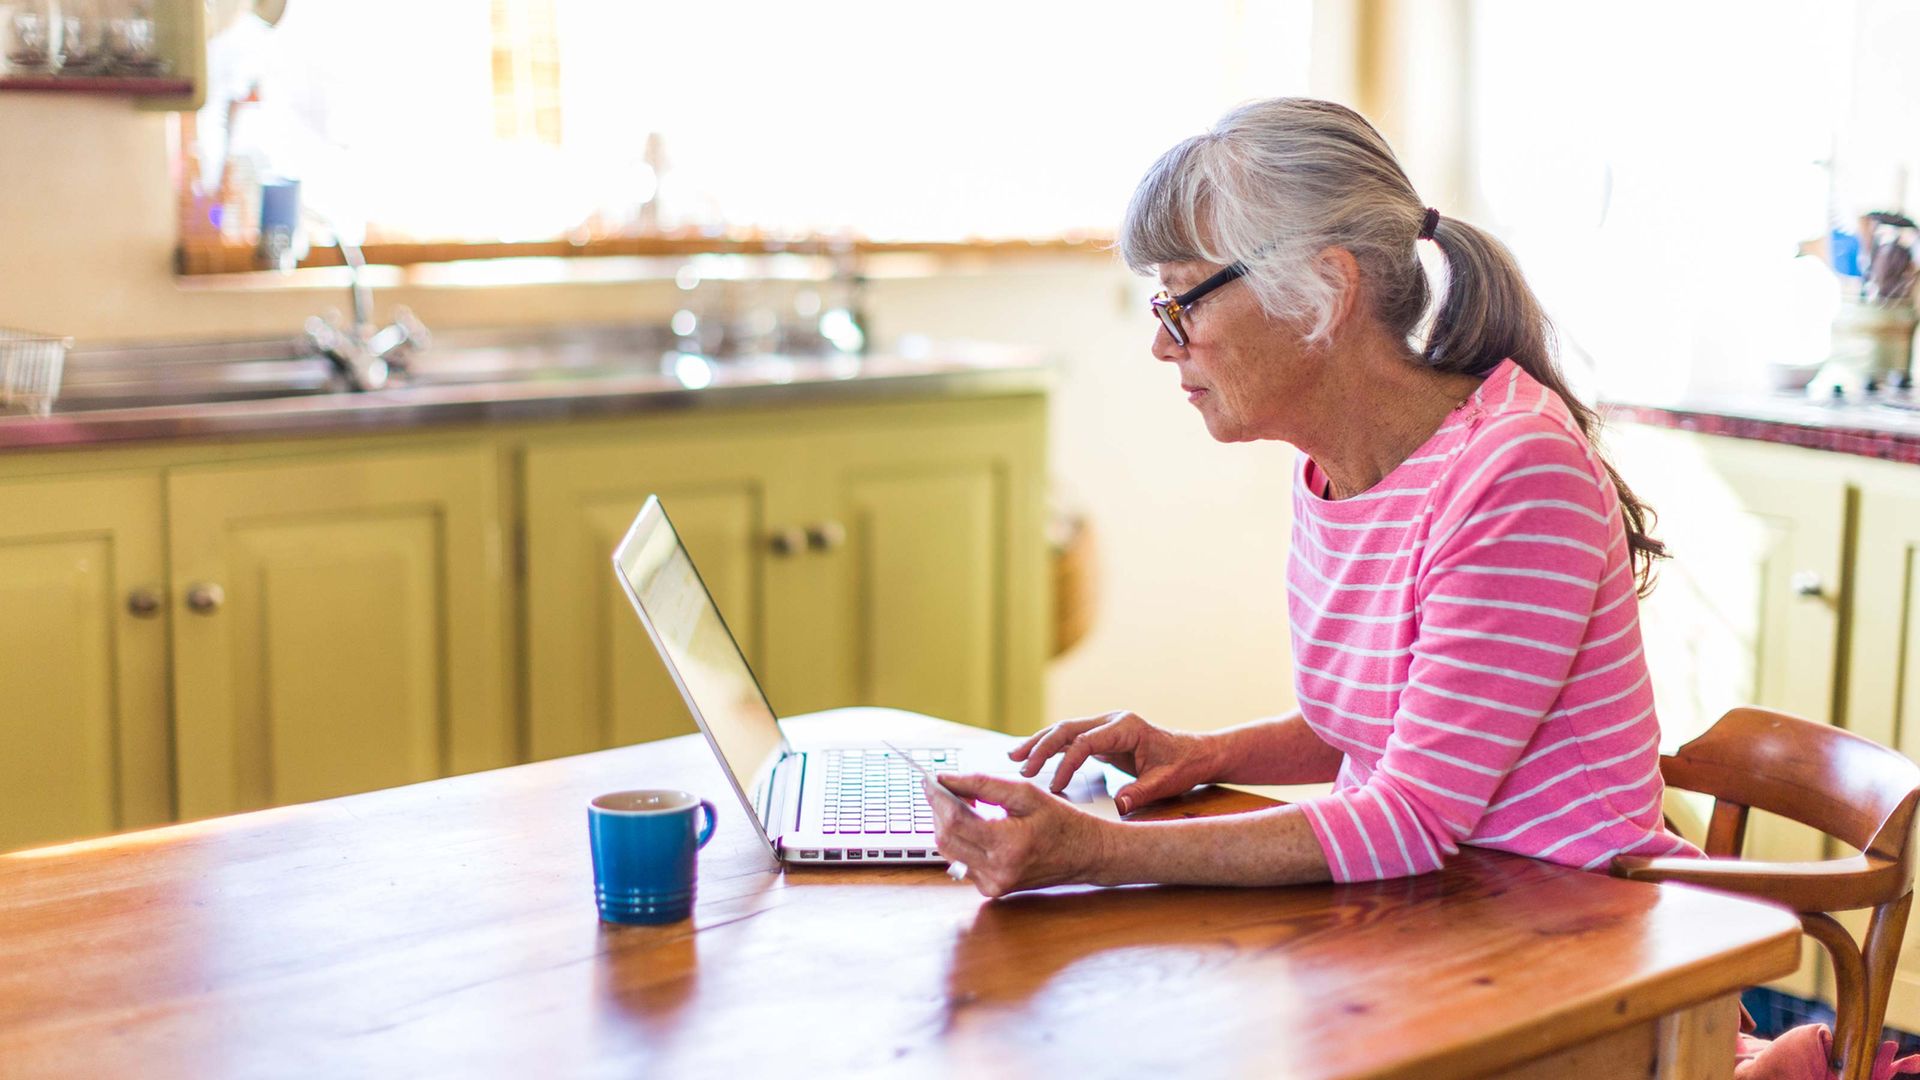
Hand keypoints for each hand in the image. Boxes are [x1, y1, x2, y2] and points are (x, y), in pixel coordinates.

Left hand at [925, 773, 1110, 897]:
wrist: (1085, 854)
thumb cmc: (1061, 822)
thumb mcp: (1026, 794)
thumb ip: (984, 784)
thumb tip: (947, 779)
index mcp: (1009, 845)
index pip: (956, 821)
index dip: (937, 798)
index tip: (929, 780)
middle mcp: (998, 871)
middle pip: (945, 838)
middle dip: (939, 811)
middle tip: (944, 789)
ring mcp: (993, 884)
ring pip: (949, 851)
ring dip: (949, 825)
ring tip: (965, 805)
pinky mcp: (992, 889)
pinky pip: (962, 862)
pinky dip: (962, 841)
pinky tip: (977, 826)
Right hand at [1009, 711, 1218, 813]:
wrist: (1197, 754)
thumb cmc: (1183, 765)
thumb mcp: (1165, 782)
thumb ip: (1141, 792)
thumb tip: (1118, 807)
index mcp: (1126, 727)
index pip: (1085, 742)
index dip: (1066, 763)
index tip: (1055, 786)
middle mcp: (1112, 722)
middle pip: (1067, 729)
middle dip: (1041, 746)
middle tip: (1020, 767)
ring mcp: (1105, 727)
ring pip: (1064, 730)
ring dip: (1039, 743)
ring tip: (1014, 756)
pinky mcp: (1102, 738)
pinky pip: (1070, 739)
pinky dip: (1051, 747)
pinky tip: (1033, 756)